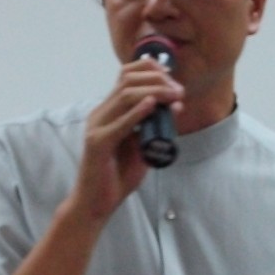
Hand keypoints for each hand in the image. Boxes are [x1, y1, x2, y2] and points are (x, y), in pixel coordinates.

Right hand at [69, 58, 184, 223]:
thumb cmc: (117, 177)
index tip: (172, 77)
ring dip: (155, 92)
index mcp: (108, 111)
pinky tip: (152, 105)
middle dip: (158, 80)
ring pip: (125, 95)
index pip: (125, 75)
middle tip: (179, 91)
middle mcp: (100, 114)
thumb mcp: (141, 146)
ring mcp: (97, 127)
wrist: (95, 204)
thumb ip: (154, 126)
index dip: (149, 69)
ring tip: (174, 96)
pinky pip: (119, 123)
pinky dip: (137, 112)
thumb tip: (175, 105)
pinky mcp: (97, 144)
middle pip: (128, 81)